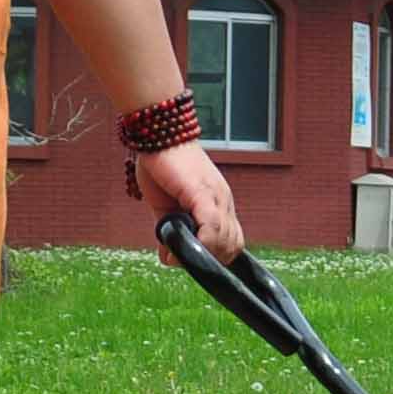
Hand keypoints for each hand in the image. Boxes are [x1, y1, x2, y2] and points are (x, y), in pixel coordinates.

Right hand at [136, 140, 245, 263]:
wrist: (159, 133)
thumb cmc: (161, 166)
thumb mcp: (165, 206)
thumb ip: (171, 229)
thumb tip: (169, 256)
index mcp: (218, 206)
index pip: (232, 242)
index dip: (217, 258)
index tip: (196, 261)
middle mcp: (223, 202)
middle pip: (232, 246)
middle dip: (209, 260)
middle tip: (183, 257)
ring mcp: (216, 197)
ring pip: (224, 240)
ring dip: (202, 254)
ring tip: (178, 251)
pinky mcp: (203, 192)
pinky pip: (212, 224)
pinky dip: (203, 241)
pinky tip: (187, 245)